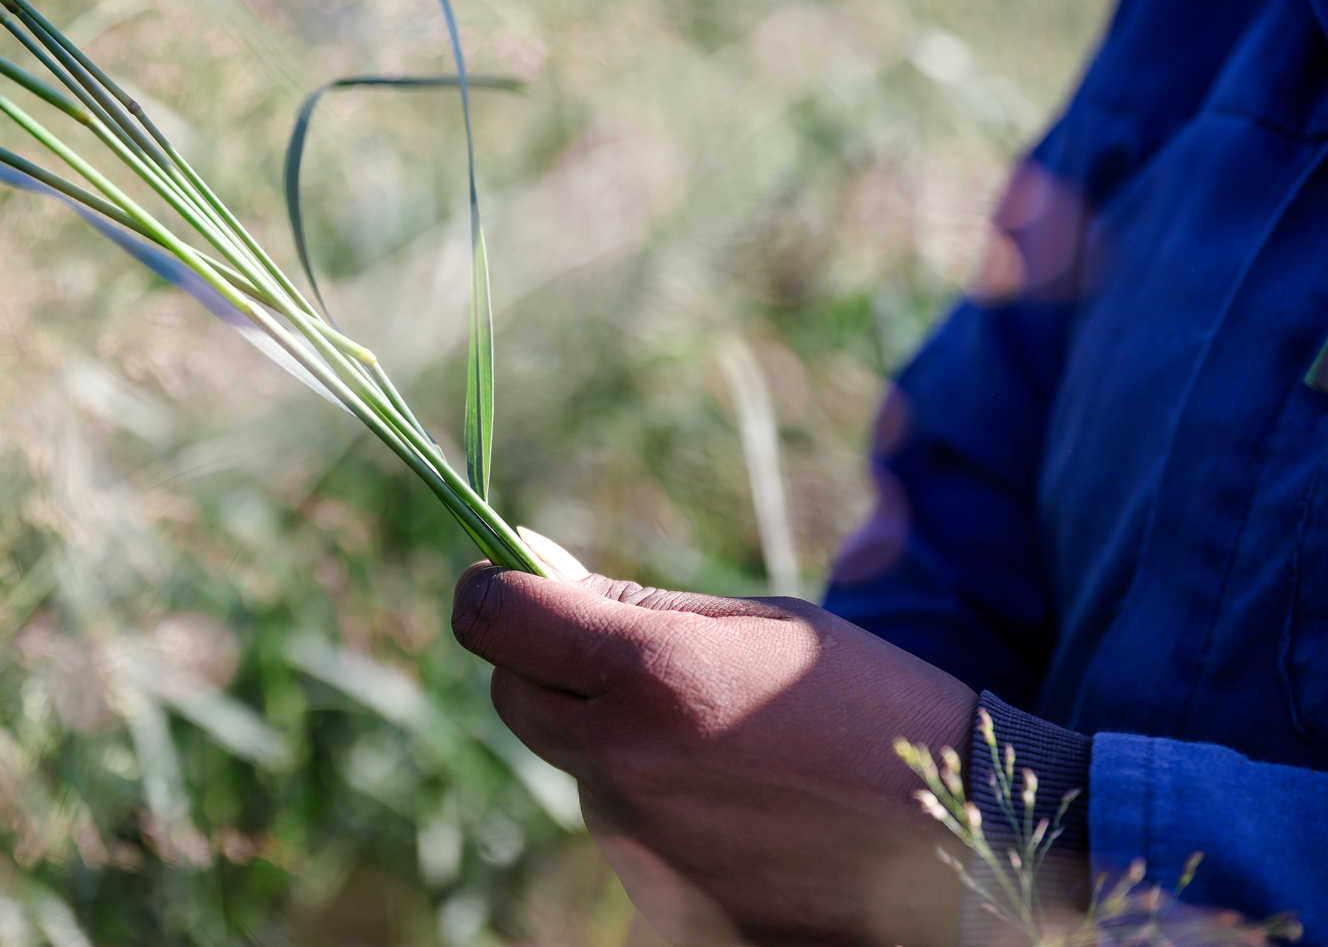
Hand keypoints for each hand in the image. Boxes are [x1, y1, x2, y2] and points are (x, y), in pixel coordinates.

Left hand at [451, 546, 976, 946]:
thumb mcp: (759, 622)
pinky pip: (627, 823)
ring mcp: (638, 842)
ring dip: (615, 735)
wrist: (969, 830)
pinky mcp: (663, 898)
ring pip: (576, 762)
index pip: (492, 619)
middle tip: (623, 652)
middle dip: (545, 662)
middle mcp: (623, 763)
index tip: (512, 578)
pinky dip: (657, 797)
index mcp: (648, 675)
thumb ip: (633, 603)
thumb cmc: (869, 699)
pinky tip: (741, 795)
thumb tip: (528, 561)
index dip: (490, 586)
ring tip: (728, 739)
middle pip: (515, 696)